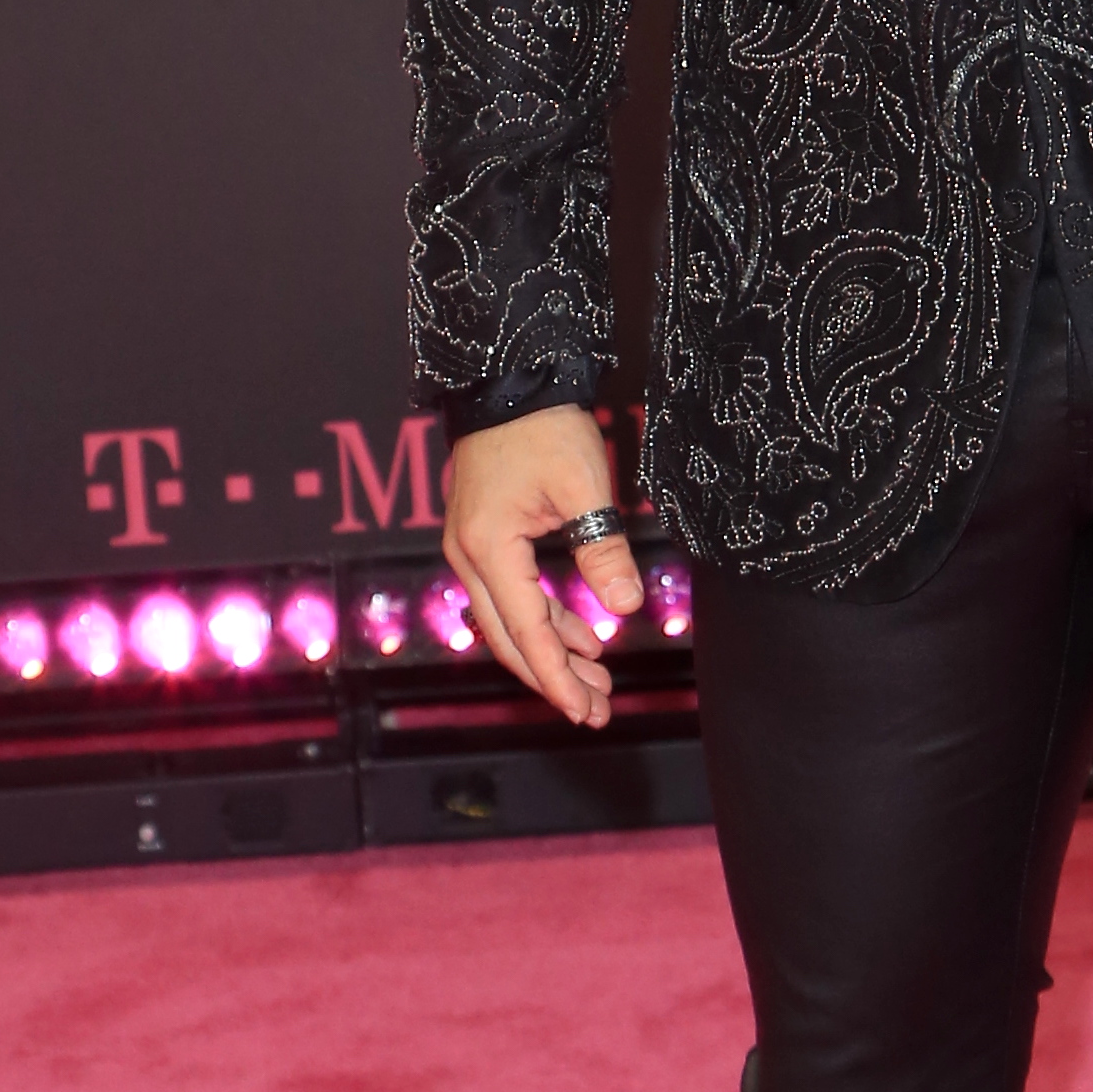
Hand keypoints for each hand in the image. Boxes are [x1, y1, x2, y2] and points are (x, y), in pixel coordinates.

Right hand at [440, 405, 646, 730]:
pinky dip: (544, 619)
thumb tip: (625, 609)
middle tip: (596, 711)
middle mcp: (468, 556)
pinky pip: (510, 594)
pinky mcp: (482, 537)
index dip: (557, 676)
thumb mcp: (584, 488)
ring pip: (509, 620)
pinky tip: (579, 635)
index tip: (585, 709)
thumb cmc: (543, 427)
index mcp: (488, 549)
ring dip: (552, 652)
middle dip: (553, 678)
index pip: (526, 632)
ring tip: (597, 681)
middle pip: (509, 638)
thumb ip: (603, 550)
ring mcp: (470, 547)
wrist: (506, 379)